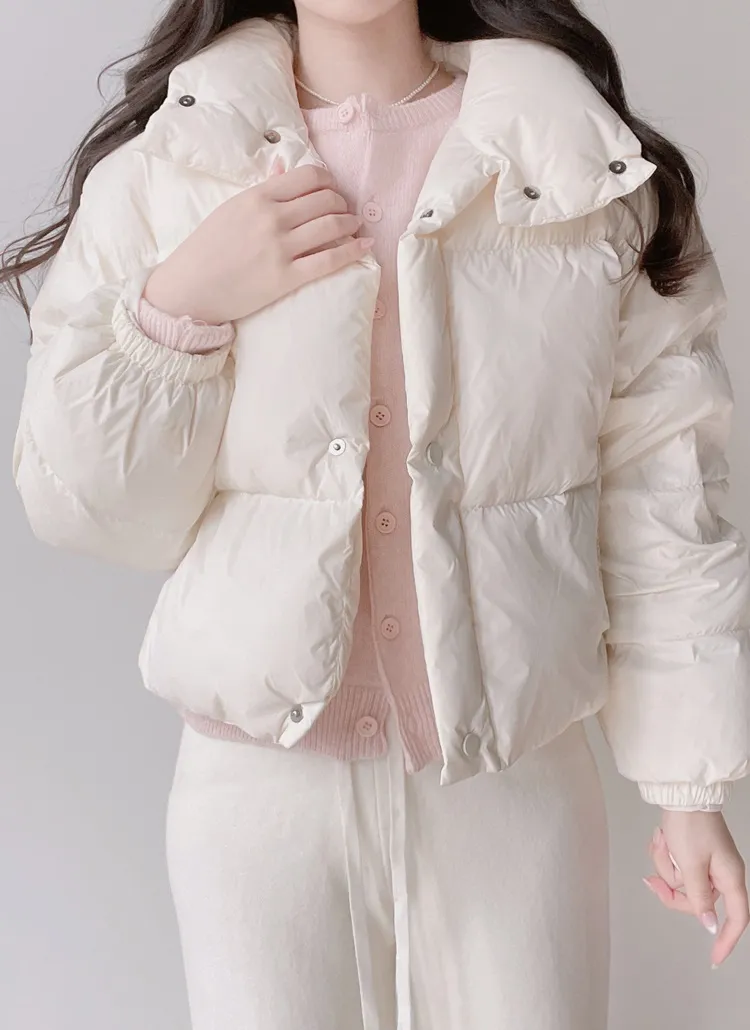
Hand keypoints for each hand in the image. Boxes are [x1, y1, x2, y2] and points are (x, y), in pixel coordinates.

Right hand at [143, 160, 372, 323]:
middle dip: (342, 203)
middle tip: (346, 210)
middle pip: (325, 200)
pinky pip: (330, 261)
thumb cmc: (206, 249)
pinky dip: (353, 252)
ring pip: (332, 226)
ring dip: (351, 224)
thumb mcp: (230, 209)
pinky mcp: (286, 278)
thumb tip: (283, 165)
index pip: (308, 176)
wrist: (189, 289)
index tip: (333, 190)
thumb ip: (262, 189)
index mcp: (258, 197)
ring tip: (355, 226)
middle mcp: (272, 218)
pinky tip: (364, 247)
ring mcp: (280, 248)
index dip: (328, 181)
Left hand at [643, 812, 748, 966]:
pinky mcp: (694, 853)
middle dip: (672, 889)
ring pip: (682, 882)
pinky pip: (676, 866)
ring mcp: (708, 863)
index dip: (726, 941)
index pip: (736, 919)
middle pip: (698, 901)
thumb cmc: (690, 825)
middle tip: (652, 878)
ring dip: (666, 864)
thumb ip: (699, 897)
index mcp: (730, 877)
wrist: (682, 794)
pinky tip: (661, 839)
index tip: (714, 959)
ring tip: (663, 842)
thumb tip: (710, 925)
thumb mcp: (691, 865)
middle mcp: (722, 873)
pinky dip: (665, 855)